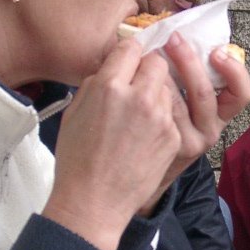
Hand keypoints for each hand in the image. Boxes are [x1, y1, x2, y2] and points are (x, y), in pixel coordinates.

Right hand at [44, 40, 179, 249]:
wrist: (94, 201)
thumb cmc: (77, 157)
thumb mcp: (74, 110)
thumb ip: (97, 82)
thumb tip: (113, 65)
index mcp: (109, 86)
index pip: (131, 48)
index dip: (129, 52)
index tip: (128, 58)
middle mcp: (140, 97)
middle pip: (157, 62)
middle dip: (148, 68)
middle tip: (138, 82)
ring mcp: (161, 118)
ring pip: (168, 88)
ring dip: (157, 93)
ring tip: (139, 114)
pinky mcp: (174, 137)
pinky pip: (172, 114)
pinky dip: (162, 119)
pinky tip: (145, 135)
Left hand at [139, 34, 249, 213]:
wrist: (139, 169)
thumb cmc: (165, 126)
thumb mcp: (191, 107)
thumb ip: (194, 78)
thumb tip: (187, 37)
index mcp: (221, 116)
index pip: (242, 93)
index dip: (234, 70)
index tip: (217, 51)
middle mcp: (209, 131)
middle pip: (204, 92)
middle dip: (188, 60)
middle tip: (173, 39)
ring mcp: (185, 141)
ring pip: (175, 99)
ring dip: (161, 71)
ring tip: (150, 53)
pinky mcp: (161, 145)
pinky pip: (154, 111)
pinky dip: (145, 91)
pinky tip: (136, 78)